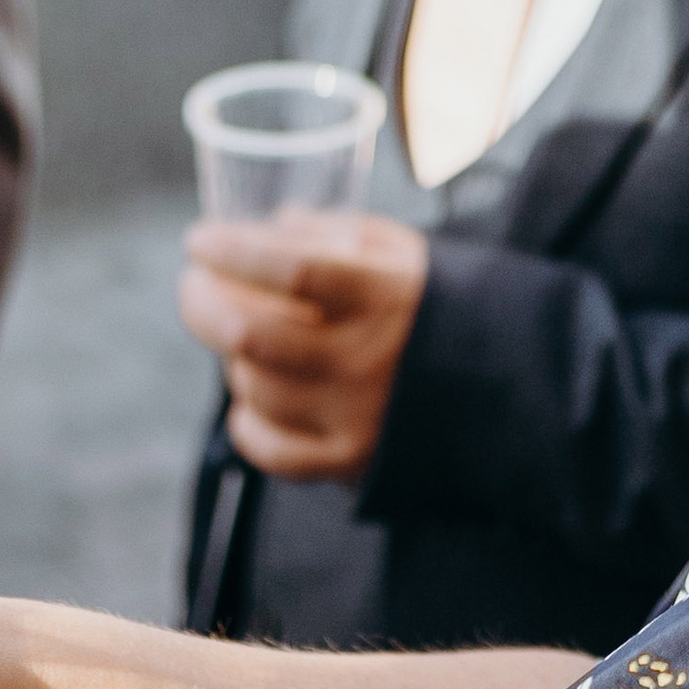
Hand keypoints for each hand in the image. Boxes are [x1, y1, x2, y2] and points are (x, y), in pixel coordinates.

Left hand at [177, 214, 430, 486]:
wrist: (495, 387)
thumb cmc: (430, 307)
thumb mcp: (397, 253)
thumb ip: (332, 235)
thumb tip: (269, 227)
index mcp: (383, 294)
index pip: (291, 268)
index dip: (234, 252)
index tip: (198, 240)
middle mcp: (365, 358)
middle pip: (252, 334)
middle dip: (203, 304)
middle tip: (192, 285)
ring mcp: (353, 416)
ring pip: (254, 386)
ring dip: (232, 358)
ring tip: (242, 338)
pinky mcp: (346, 461)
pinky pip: (269, 449)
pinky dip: (246, 421)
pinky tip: (248, 399)